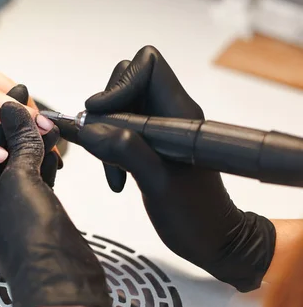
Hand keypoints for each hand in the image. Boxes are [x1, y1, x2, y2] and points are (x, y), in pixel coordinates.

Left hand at [0, 97, 114, 306]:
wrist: (63, 275)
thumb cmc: (31, 239)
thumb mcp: (20, 180)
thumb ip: (20, 142)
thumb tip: (16, 111)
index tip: (11, 99)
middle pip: (1, 160)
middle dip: (17, 133)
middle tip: (30, 106)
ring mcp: (15, 215)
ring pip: (22, 170)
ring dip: (35, 144)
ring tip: (47, 121)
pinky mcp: (38, 217)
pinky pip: (38, 182)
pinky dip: (45, 162)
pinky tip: (54, 143)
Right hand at [71, 46, 275, 291]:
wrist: (215, 241)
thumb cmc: (198, 218)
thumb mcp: (160, 186)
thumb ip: (126, 152)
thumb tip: (90, 128)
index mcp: (181, 114)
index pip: (148, 65)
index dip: (119, 84)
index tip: (100, 115)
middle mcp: (170, 115)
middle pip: (126, 82)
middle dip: (106, 111)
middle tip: (102, 143)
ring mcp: (160, 130)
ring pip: (119, 109)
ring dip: (104, 135)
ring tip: (113, 170)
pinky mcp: (151, 146)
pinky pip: (120, 132)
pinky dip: (109, 149)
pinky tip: (117, 177)